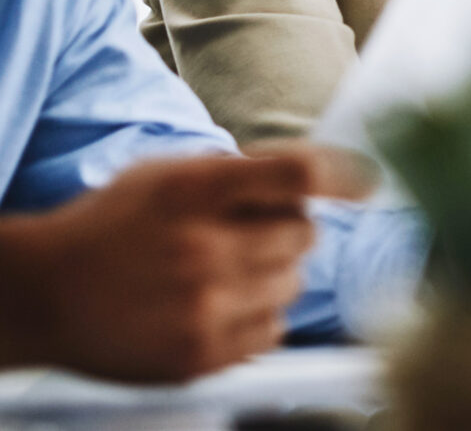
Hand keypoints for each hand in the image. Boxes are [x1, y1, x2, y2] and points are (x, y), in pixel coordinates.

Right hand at [0, 146, 372, 381]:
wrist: (43, 295)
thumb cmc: (112, 225)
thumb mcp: (167, 173)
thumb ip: (238, 171)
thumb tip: (320, 173)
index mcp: (194, 192)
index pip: (297, 176)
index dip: (345, 175)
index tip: (370, 181)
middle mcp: (203, 250)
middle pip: (304, 233)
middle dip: (289, 229)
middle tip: (250, 233)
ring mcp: (203, 308)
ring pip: (294, 283)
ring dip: (275, 274)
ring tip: (227, 271)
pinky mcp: (199, 356)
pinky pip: (272, 331)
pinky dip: (259, 317)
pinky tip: (221, 305)